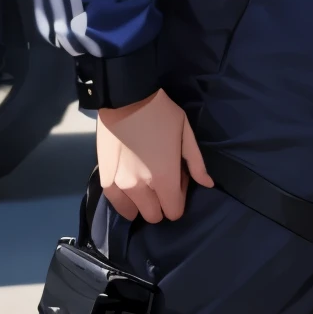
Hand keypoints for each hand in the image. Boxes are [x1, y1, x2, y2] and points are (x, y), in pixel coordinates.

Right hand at [95, 90, 212, 223]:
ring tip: (144, 180)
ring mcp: (120, 185)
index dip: (179, 200)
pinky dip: (125, 201)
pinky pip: (115, 203)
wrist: (125, 97)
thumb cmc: (161, 114)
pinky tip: (130, 188)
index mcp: (164, 178)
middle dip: (161, 203)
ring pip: (134, 212)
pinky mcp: (105, 179)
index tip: (178, 181)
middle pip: (154, 216)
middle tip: (161, 179)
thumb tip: (207, 184)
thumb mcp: (186, 134)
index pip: (174, 212)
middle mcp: (141, 187)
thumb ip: (196, 164)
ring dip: (142, 203)